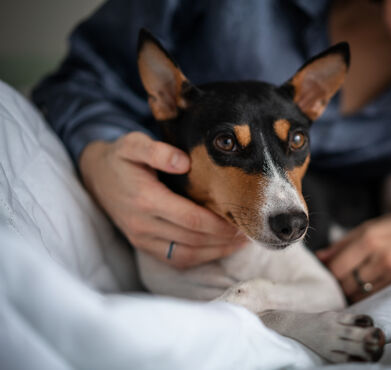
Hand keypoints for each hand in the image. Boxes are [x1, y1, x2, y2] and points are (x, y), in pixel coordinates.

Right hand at [79, 132, 246, 268]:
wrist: (96, 177)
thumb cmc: (121, 158)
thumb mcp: (134, 144)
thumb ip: (157, 151)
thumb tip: (183, 161)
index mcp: (145, 199)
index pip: (192, 220)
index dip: (219, 224)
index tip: (241, 219)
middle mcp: (143, 224)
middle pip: (194, 240)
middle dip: (224, 238)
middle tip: (249, 230)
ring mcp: (142, 239)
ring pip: (186, 255)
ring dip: (216, 252)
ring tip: (240, 243)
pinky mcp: (143, 246)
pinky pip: (175, 259)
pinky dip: (200, 258)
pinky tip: (218, 249)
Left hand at [317, 210, 390, 302]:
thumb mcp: (375, 225)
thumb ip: (344, 242)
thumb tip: (319, 257)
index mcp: (369, 237)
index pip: (334, 266)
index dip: (327, 271)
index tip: (326, 270)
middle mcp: (380, 257)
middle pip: (344, 282)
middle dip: (337, 283)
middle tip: (338, 279)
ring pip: (358, 294)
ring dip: (351, 292)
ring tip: (354, 283)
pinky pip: (376, 299)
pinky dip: (367, 297)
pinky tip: (369, 289)